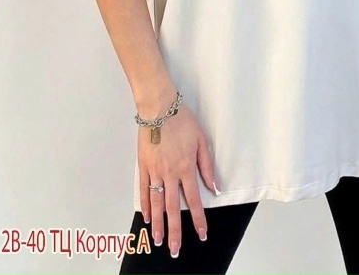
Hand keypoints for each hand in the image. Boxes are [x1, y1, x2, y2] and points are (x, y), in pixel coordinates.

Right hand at [137, 102, 218, 257]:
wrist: (159, 108)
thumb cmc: (183, 121)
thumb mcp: (201, 140)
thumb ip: (207, 165)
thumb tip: (215, 187)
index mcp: (186, 168)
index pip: (194, 200)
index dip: (199, 219)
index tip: (201, 234)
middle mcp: (170, 173)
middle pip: (173, 208)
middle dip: (175, 230)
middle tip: (175, 249)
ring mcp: (155, 171)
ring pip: (157, 203)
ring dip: (158, 223)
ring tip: (158, 240)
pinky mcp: (143, 166)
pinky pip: (144, 189)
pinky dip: (146, 205)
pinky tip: (147, 217)